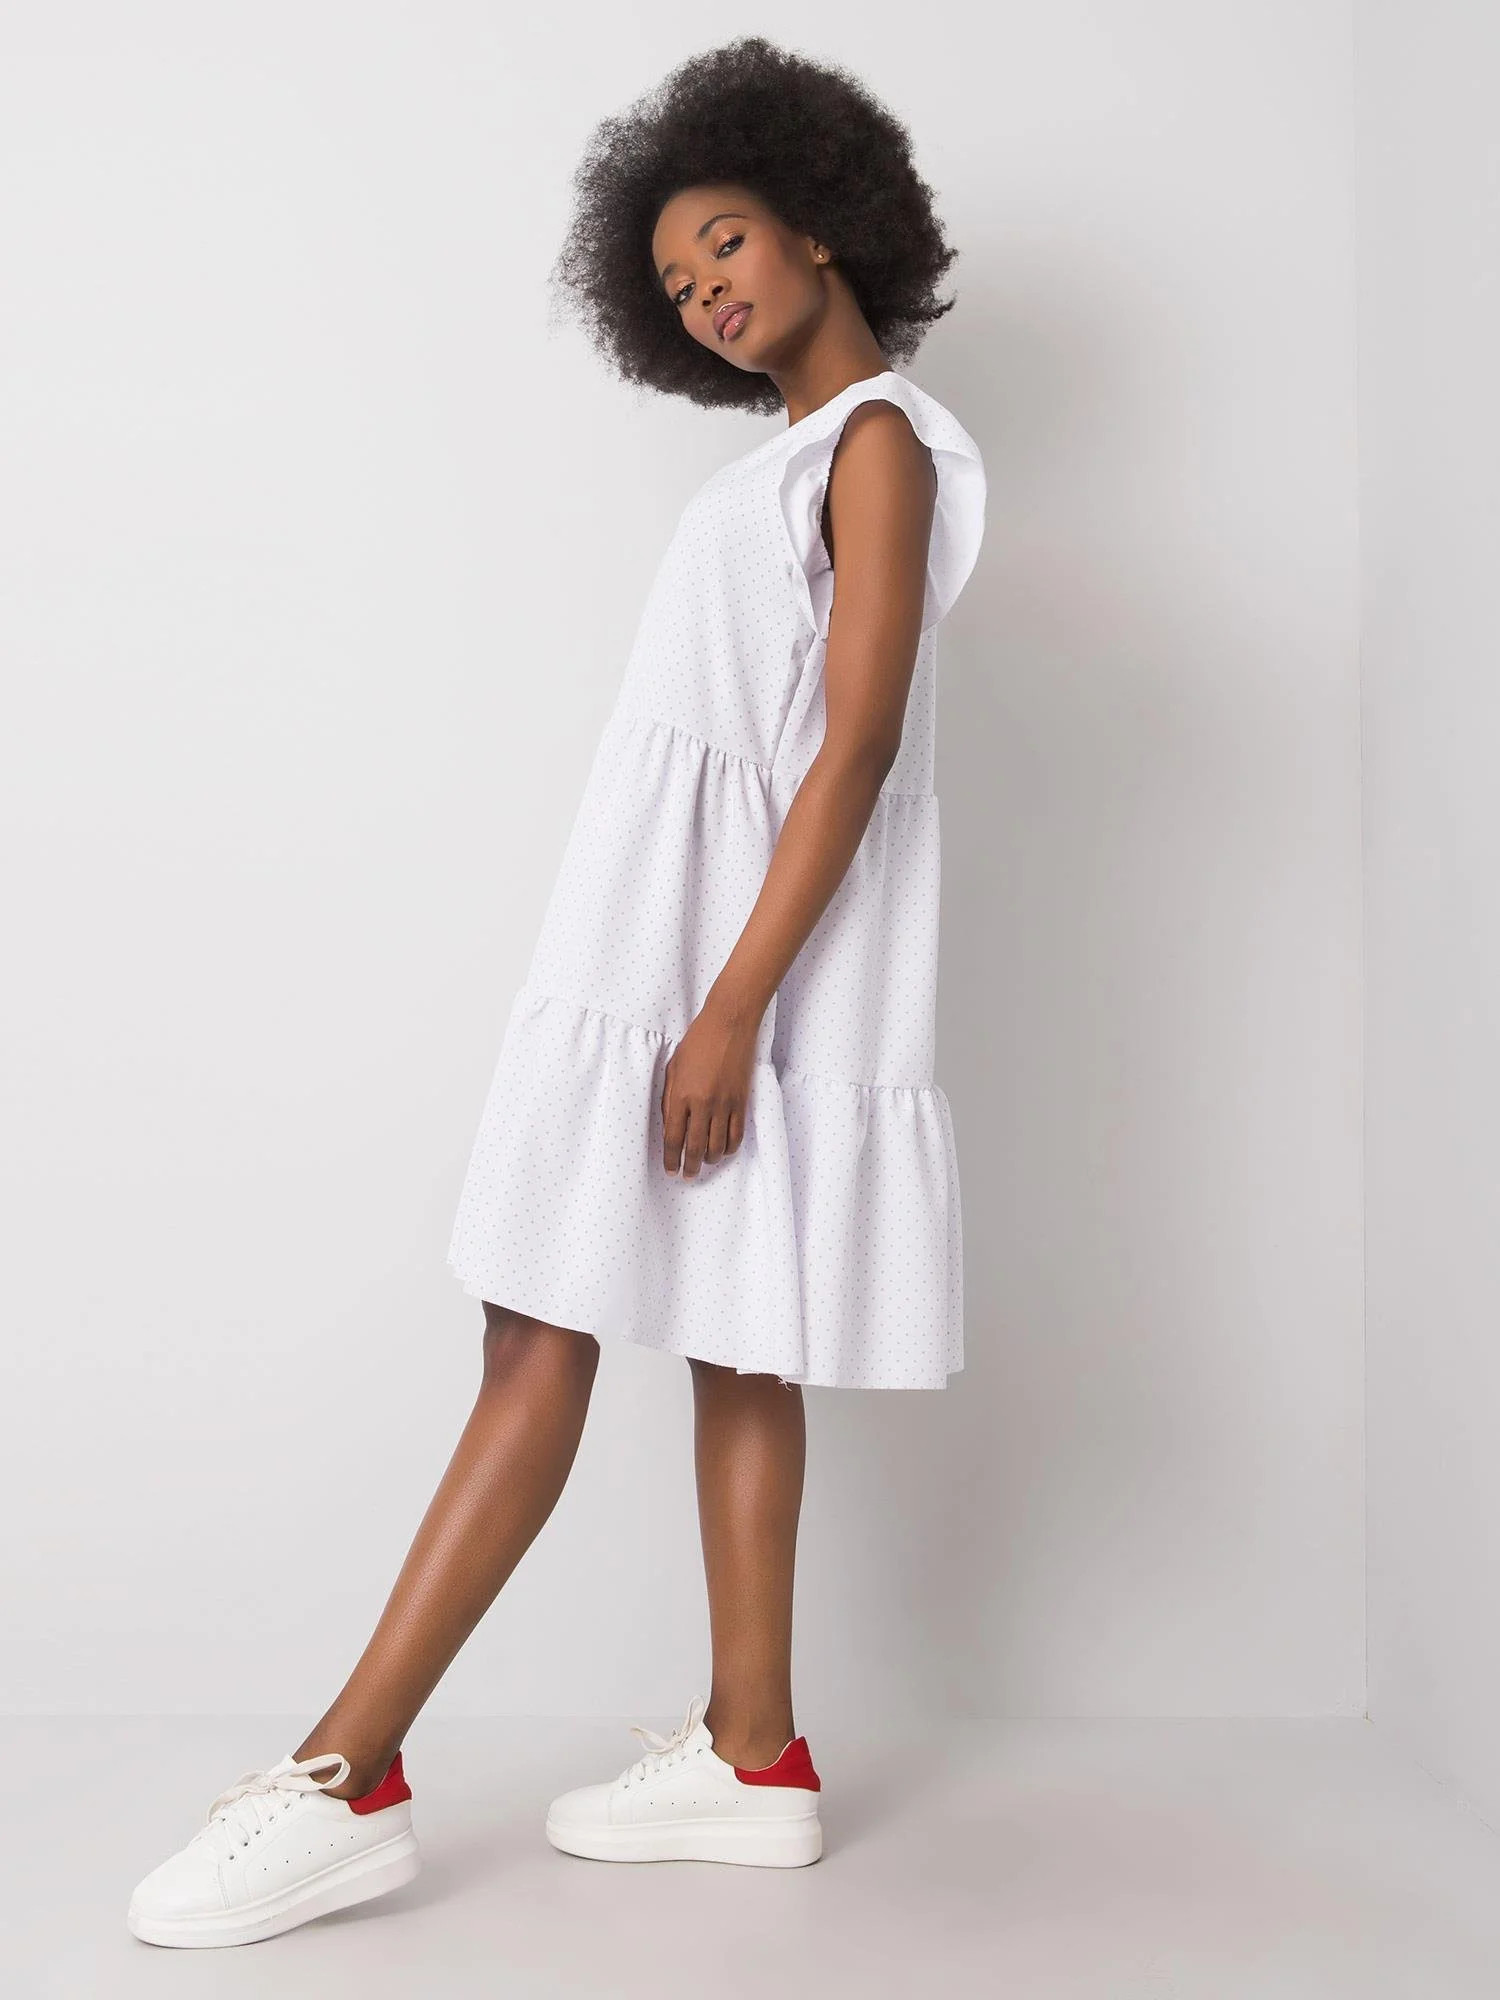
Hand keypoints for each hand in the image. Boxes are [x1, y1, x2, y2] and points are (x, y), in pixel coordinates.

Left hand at [660, 997, 758, 1176]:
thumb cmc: (697, 1041)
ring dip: (709, 1160)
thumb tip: (671, 1125)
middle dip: (690, 1166)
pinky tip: (723, 1150)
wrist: (729, 1024)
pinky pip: (736, 1134)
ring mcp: (725, 1104)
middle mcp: (703, 1104)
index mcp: (681, 1095)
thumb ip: (670, 1098)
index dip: (671, 1159)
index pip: (674, 1138)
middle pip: (695, 1147)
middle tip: (687, 1176)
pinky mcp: (741, 1101)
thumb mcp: (673, 1067)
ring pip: (717, 1146)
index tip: (670, 1170)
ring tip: (704, 1163)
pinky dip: (729, 1147)